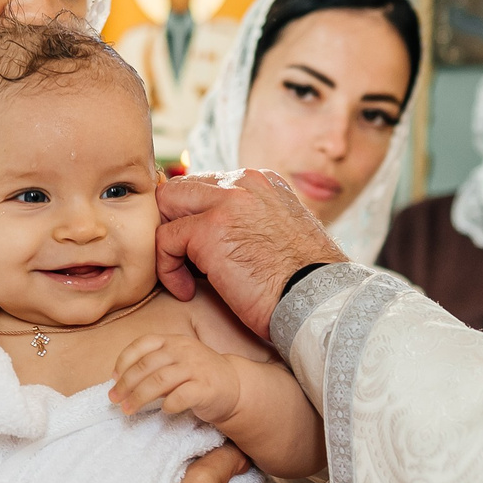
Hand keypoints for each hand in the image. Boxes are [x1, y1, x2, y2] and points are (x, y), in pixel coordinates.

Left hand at [109, 333, 240, 426]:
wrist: (235, 386)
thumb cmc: (197, 376)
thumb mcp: (175, 361)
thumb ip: (152, 365)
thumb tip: (120, 379)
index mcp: (173, 341)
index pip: (143, 344)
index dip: (124, 360)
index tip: (113, 378)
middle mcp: (184, 350)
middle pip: (147, 365)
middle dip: (126, 383)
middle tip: (115, 399)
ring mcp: (196, 368)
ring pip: (160, 380)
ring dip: (139, 397)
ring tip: (128, 409)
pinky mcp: (207, 388)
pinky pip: (181, 396)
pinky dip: (168, 404)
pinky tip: (163, 410)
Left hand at [155, 170, 343, 341]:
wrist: (318, 300)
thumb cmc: (301, 282)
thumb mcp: (278, 235)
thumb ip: (248, 221)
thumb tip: (215, 234)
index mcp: (262, 182)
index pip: (206, 185)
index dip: (194, 218)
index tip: (200, 254)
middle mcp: (244, 183)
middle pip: (181, 188)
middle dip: (174, 223)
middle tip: (185, 260)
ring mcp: (225, 203)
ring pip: (167, 205)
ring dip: (169, 242)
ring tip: (186, 275)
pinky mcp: (209, 230)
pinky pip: (165, 240)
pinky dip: (168, 269)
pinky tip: (187, 291)